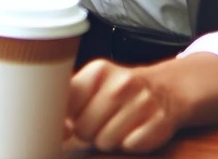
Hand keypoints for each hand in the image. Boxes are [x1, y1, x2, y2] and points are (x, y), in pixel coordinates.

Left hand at [66, 54, 217, 152]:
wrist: (166, 89)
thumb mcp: (94, 83)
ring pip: (104, 141)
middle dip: (88, 132)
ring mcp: (142, 102)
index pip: (65, 104)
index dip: (66, 118)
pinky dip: (129, 144)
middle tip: (100, 122)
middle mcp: (120, 84)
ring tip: (117, 126)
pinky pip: (129, 146)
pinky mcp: (159, 122)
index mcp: (98, 71)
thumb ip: (70, 98)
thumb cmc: (120, 91)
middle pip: (83, 128)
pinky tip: (134, 131)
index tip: (72, 119)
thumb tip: (50, 123)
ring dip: (108, 139)